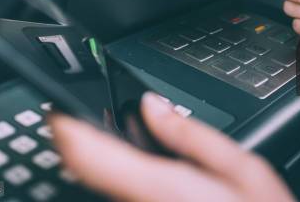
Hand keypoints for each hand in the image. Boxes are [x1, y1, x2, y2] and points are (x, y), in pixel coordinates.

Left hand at [50, 93, 294, 201]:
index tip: (58, 106)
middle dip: (87, 139)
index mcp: (161, 186)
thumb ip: (191, 134)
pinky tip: (148, 168)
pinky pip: (121, 195)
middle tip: (93, 112)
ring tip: (128, 136)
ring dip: (107, 158)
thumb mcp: (242, 168)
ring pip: (105, 184)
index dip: (64, 128)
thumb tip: (154, 105)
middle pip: (90, 170)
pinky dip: (123, 175)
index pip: (88, 155)